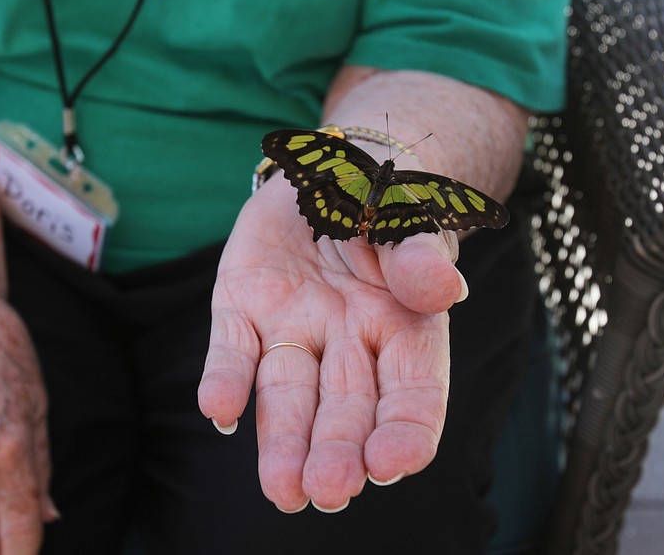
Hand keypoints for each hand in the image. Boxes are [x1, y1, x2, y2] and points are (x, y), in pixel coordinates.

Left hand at [198, 175, 464, 512]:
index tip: (390, 463)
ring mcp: (292, 331)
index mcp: (402, 331)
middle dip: (337, 452)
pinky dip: (225, 380)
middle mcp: (346, 345)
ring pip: (287, 396)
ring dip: (282, 442)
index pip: (412, 396)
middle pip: (344, 410)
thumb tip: (444, 289)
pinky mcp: (242, 311)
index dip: (405, 432)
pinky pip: (232, 350)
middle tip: (326, 490)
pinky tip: (220, 410)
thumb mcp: (408, 218)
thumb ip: (420, 255)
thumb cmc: (383, 202)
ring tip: (283, 489)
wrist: (326, 172)